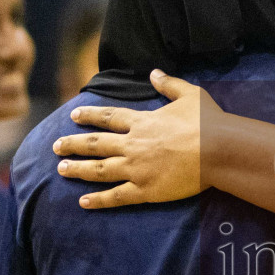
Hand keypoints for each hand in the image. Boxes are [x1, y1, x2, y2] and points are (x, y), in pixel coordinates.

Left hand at [54, 69, 217, 208]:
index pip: (108, 117)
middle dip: (73, 144)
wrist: (219, 150)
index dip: (89, 115)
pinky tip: (82, 202)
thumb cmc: (208, 122)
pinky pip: (116, 196)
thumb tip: (154, 72)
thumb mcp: (190, 94)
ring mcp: (136, 168)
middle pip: (95, 143)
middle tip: (55, 146)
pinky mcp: (145, 190)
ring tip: (61, 169)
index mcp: (142, 122)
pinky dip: (98, 200)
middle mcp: (133, 144)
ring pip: (99, 169)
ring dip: (78, 169)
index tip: (73, 115)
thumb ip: (169, 84)